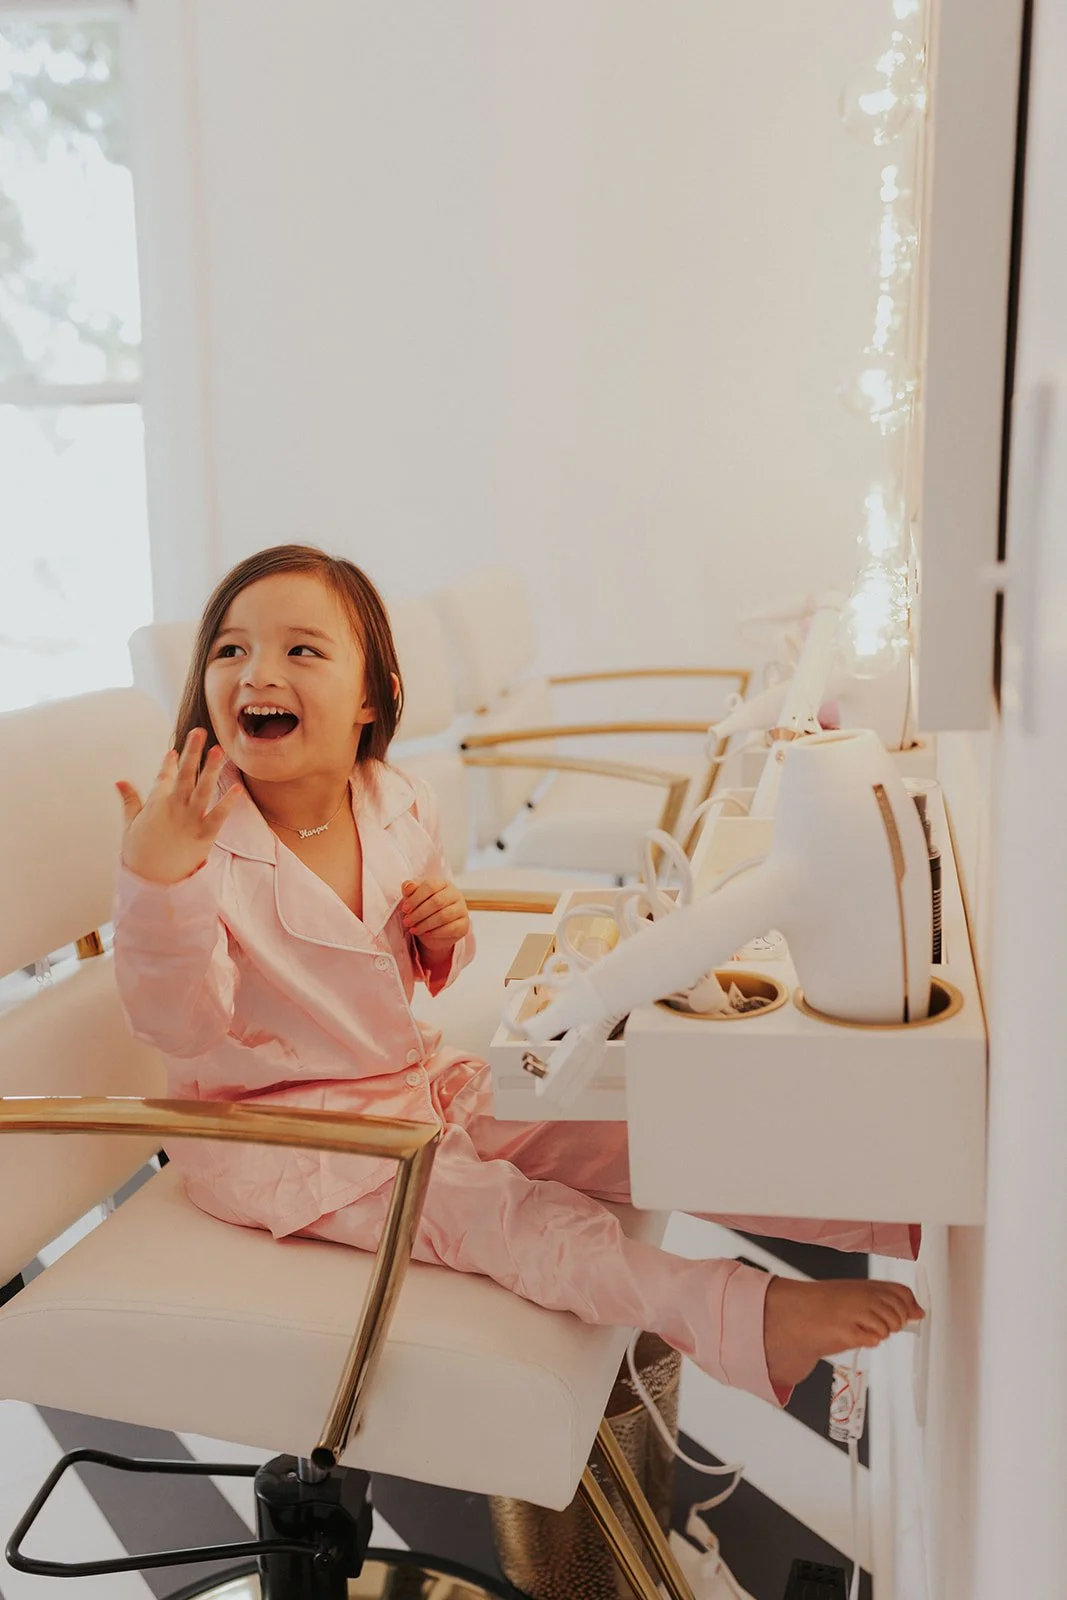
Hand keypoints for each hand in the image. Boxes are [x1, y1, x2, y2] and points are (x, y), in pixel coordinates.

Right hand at [117, 728, 242, 885]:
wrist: (152, 883)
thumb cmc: (139, 855)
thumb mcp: (130, 826)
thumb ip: (129, 801)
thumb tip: (120, 780)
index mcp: (155, 804)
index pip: (163, 777)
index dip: (169, 763)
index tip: (174, 750)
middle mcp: (173, 808)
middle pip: (184, 775)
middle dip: (192, 752)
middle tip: (200, 732)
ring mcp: (189, 821)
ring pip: (202, 789)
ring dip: (211, 769)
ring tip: (219, 749)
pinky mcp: (204, 836)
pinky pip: (218, 816)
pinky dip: (228, 803)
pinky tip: (236, 788)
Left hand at [401, 877, 470, 965]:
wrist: (434, 928)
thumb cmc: (423, 907)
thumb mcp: (414, 897)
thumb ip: (410, 890)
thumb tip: (407, 886)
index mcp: (443, 883)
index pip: (430, 886)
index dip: (415, 898)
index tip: (404, 909)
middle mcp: (456, 894)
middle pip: (437, 902)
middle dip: (419, 913)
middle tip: (407, 922)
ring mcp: (462, 909)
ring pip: (444, 916)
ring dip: (425, 924)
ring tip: (413, 929)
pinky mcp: (464, 924)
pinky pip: (451, 928)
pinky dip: (435, 932)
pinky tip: (425, 933)